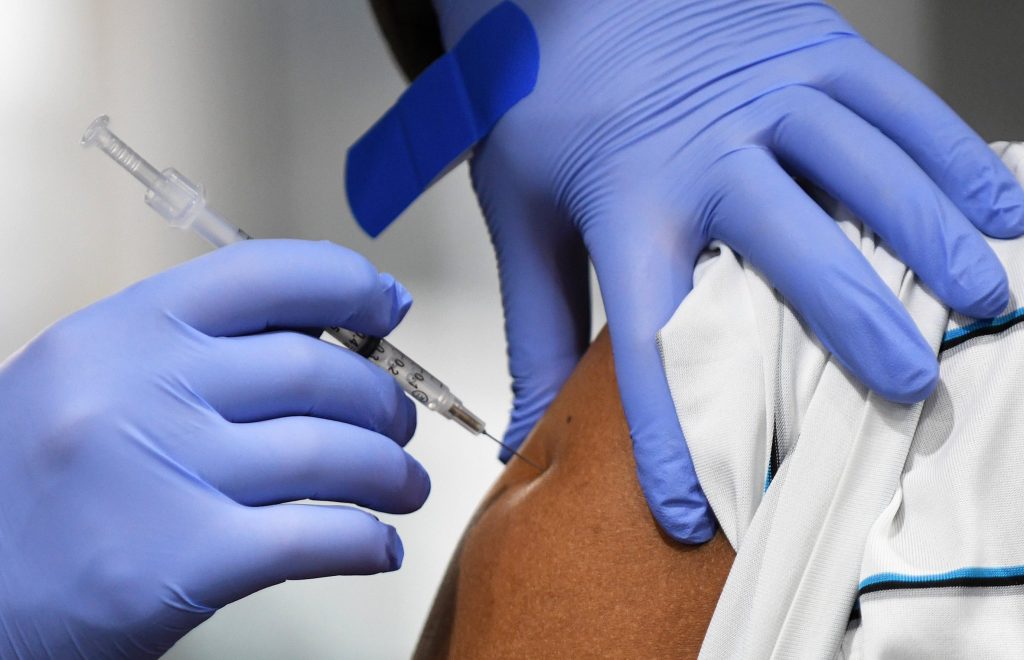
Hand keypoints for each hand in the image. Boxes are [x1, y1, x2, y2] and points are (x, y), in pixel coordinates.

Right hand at [0, 239, 428, 656]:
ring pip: (331, 453)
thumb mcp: (88, 381)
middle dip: (382, 399)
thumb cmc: (33, 488)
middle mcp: (141, 389)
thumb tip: (320, 336)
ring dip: (391, 472)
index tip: (388, 307)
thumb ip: (189, 351)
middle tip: (398, 424)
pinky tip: (379, 547)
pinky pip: (316, 539)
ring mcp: (162, 473)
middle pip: (315, 369)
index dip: (348, 282)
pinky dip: (367, 542)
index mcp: (121, 331)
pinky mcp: (181, 562)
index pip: (264, 274)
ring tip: (405, 486)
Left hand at [435, 0, 1023, 540]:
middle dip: (855, 328)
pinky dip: (951, 154)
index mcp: (625, 200)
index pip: (649, 338)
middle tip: (908, 390)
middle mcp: (704, 148)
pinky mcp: (809, 46)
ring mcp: (766, 91)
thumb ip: (535, 327)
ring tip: (983, 298)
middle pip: (791, 253)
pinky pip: (896, 102)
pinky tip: (994, 202)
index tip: (695, 510)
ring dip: (932, 239)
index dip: (672, 434)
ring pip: (867, 172)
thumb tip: (528, 430)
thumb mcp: (519, 214)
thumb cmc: (545, 104)